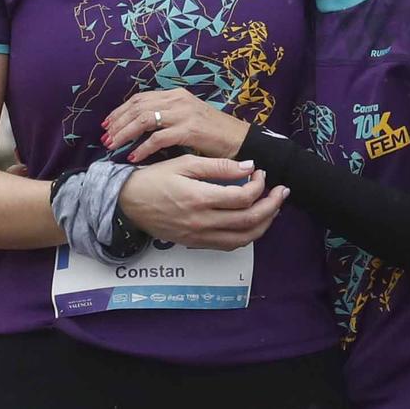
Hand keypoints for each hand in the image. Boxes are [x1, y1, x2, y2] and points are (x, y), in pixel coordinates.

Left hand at [102, 88, 248, 162]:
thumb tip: (139, 126)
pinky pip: (158, 138)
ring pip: (144, 120)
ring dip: (125, 134)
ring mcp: (184, 114)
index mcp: (176, 95)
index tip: (107, 124)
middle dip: (117, 123)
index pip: (140, 98)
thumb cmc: (213, 134)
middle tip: (105, 138)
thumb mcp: (187, 119)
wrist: (241, 140)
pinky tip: (134, 157)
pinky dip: (143, 148)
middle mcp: (178, 100)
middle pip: (137, 107)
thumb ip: (167, 117)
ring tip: (113, 146)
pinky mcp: (189, 130)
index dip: (120, 111)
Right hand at [116, 154, 286, 250]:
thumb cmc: (154, 178)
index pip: (244, 197)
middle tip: (282, 191)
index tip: (261, 172)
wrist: (127, 202)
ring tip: (273, 208)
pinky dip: (246, 236)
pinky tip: (251, 223)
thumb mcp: (184, 163)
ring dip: (264, 224)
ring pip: (244, 238)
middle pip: (250, 220)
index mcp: (200, 198)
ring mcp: (200, 236)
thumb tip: (250, 167)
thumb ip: (218, 166)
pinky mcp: (196, 244)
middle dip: (272, 205)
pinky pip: (229, 245)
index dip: (260, 184)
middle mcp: (202, 222)